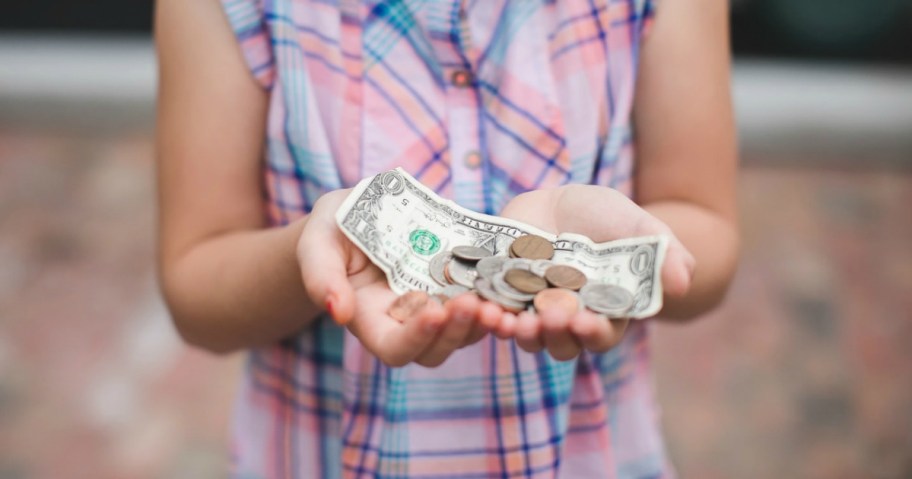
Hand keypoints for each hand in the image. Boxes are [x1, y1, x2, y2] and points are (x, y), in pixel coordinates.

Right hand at [296, 190, 500, 366]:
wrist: (360, 211)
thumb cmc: (333, 228)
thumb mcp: (317, 242)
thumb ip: (321, 276)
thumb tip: (338, 312)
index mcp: (370, 319)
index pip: (393, 348)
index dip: (415, 338)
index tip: (433, 311)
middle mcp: (406, 321)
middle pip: (436, 349)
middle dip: (457, 330)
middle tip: (475, 303)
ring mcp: (436, 305)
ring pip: (466, 331)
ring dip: (484, 320)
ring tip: (499, 298)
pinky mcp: (459, 285)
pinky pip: (484, 302)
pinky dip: (497, 297)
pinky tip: (511, 279)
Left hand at [490, 185, 694, 359]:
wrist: (559, 202)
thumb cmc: (606, 217)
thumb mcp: (639, 226)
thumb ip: (664, 254)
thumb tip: (684, 282)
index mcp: (606, 313)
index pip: (601, 336)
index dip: (593, 333)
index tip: (585, 322)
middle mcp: (570, 321)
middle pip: (562, 344)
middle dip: (556, 335)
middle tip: (550, 317)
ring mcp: (534, 313)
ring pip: (528, 336)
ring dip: (521, 333)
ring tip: (515, 320)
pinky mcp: (503, 299)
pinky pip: (496, 316)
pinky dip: (491, 315)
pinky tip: (486, 307)